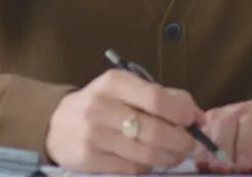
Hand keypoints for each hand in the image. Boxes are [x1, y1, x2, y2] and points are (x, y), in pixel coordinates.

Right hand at [44, 68, 204, 173]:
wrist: (56, 124)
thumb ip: (160, 96)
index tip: (194, 120)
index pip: (157, 99)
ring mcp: (94, 136)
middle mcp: (102, 108)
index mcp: (113, 83)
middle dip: (181, 141)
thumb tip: (196, 113)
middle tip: (190, 144)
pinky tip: (150, 160)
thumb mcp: (124, 88)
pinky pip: (131, 169)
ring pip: (146, 154)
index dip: (182, 113)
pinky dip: (148, 167)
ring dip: (169, 157)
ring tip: (175, 154)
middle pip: (154, 131)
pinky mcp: (90, 160)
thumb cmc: (100, 103)